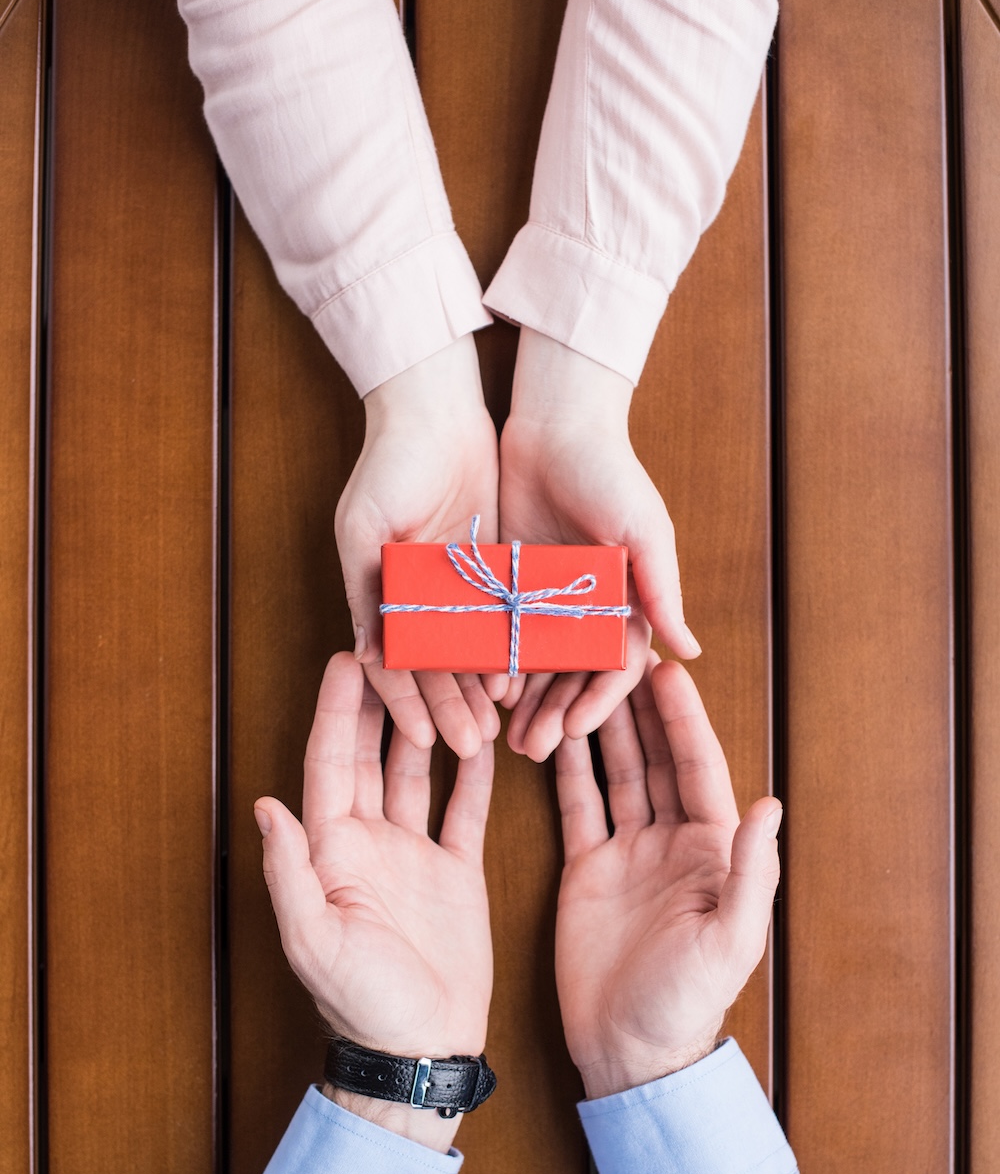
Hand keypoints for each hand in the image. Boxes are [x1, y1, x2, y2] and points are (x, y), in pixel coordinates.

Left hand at [254, 652, 494, 1148]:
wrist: (421, 1048)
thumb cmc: (362, 1003)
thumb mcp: (316, 940)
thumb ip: (291, 873)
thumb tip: (267, 804)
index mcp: (331, 850)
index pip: (329, 762)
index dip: (335, 709)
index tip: (349, 655)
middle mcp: (367, 841)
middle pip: (370, 752)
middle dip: (382, 697)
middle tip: (400, 642)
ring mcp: (412, 853)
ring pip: (418, 770)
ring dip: (430, 723)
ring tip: (449, 671)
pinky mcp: (455, 870)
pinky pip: (463, 808)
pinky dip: (473, 770)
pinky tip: (487, 730)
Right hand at [335, 334, 504, 759]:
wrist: (436, 409)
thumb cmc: (387, 465)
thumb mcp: (363, 528)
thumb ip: (365, 592)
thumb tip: (365, 657)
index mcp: (383, 594)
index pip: (397, 664)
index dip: (409, 702)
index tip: (425, 738)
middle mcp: (420, 599)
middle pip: (437, 668)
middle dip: (452, 708)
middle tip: (471, 747)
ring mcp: (458, 587)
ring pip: (471, 653)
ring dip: (480, 690)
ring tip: (499, 729)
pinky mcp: (495, 570)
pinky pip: (503, 620)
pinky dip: (509, 651)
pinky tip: (521, 682)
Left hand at [497, 329, 699, 761]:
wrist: (556, 423)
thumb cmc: (612, 472)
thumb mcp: (643, 531)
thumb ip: (661, 591)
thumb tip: (692, 651)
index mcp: (627, 604)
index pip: (615, 670)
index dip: (598, 702)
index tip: (577, 730)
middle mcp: (587, 611)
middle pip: (571, 679)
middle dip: (554, 716)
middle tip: (532, 750)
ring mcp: (545, 601)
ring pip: (534, 667)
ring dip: (522, 704)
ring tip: (503, 737)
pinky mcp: (507, 585)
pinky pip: (498, 635)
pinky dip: (491, 665)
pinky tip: (477, 691)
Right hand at [554, 656, 779, 1099]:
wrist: (629, 1051)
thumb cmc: (687, 1002)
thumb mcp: (729, 942)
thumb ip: (750, 873)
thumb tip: (769, 804)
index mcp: (713, 851)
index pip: (698, 769)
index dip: (683, 719)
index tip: (664, 670)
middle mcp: (672, 842)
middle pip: (655, 758)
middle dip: (638, 706)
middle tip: (616, 652)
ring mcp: (628, 852)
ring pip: (615, 772)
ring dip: (600, 727)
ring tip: (577, 676)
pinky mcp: (587, 868)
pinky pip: (576, 806)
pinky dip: (564, 768)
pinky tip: (549, 729)